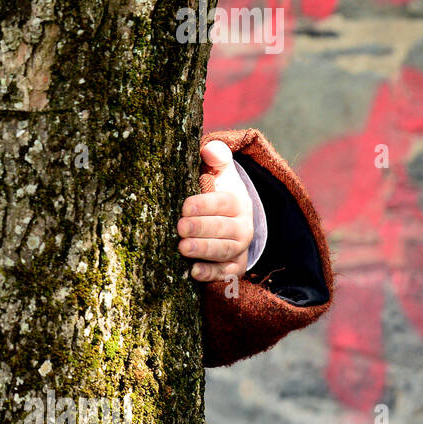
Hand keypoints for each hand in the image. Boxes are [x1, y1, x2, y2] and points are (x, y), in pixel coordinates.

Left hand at [177, 140, 253, 282]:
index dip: (206, 205)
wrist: (227, 220)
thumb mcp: (218, 172)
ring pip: (224, 251)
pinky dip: (211, 274)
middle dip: (202, 229)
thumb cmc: (214, 192)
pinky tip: (193, 272)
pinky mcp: (232, 268)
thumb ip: (216, 157)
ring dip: (204, 251)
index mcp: (237, 202)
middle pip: (224, 229)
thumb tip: (208, 149)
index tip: (185, 206)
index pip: (225, 203)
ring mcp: (238, 249)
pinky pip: (225, 273)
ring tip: (183, 248)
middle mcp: (242, 227)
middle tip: (180, 228)